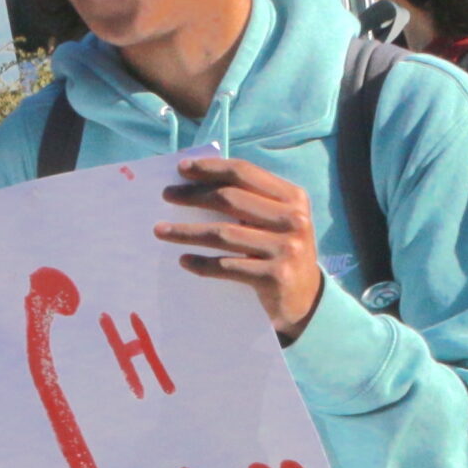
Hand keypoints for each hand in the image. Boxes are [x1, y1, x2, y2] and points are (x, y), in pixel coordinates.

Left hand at [157, 155, 325, 339]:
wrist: (306, 299)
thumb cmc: (281, 252)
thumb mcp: (276, 221)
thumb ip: (250, 202)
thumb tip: (197, 183)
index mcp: (293, 197)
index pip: (244, 173)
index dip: (211, 169)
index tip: (182, 168)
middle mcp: (293, 219)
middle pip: (231, 199)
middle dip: (193, 196)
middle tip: (167, 195)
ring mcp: (286, 248)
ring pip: (223, 234)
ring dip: (186, 231)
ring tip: (160, 230)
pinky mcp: (274, 276)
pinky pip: (227, 266)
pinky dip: (202, 264)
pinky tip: (183, 260)